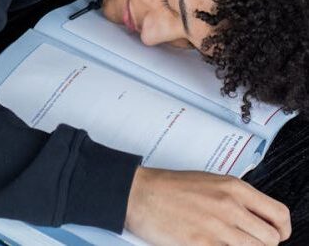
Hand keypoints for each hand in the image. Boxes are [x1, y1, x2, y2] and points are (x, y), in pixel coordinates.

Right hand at [125, 166, 291, 244]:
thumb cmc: (169, 186)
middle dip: (260, 244)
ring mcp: (217, 227)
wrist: (140, 193)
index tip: (276, 235)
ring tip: (226, 243)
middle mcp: (230, 206)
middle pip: (271, 240)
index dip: (282, 230)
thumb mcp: (209, 182)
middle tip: (244, 240)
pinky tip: (212, 244)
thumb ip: (234, 198)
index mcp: (233, 187)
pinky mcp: (203, 244)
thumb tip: (254, 218)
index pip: (279, 215)